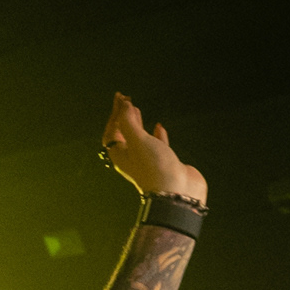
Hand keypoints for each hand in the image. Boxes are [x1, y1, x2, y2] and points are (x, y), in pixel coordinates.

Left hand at [100, 93, 207, 209]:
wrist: (177, 192)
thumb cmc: (154, 167)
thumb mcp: (137, 140)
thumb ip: (129, 122)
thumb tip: (124, 106)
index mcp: (121, 154)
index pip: (112, 130)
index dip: (115, 114)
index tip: (121, 98)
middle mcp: (132, 158)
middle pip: (123, 133)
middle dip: (123, 116)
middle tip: (126, 99)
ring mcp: (148, 160)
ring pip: (139, 138)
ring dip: (137, 123)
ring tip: (137, 109)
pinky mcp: (164, 162)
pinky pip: (157, 145)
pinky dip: (157, 134)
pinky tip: (159, 126)